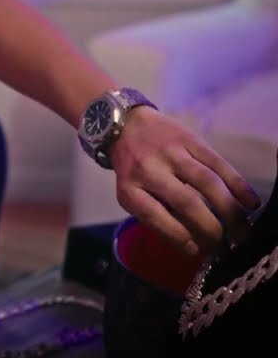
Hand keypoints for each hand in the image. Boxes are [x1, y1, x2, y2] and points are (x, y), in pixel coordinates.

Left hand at [110, 106, 260, 255]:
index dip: (179, 237)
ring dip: (230, 210)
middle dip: (212, 229)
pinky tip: (251, 203)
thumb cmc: (132, 167)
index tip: (198, 252)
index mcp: (129, 188)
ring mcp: (170, 153)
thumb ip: (155, 213)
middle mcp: (148, 170)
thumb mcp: (132, 192)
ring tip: (243, 230)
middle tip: (228, 245)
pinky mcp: (190, 140)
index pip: (155, 217)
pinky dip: (238, 185)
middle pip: (187, 202)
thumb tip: (194, 243)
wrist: (125, 124)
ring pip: (208, 182)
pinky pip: (219, 164)